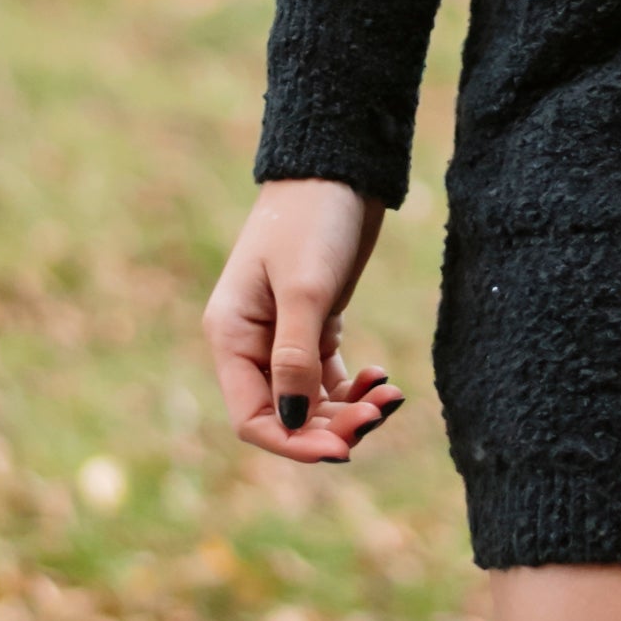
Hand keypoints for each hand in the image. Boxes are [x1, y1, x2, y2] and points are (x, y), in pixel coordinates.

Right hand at [202, 177, 400, 470]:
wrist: (337, 171)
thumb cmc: (311, 221)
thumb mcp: (305, 289)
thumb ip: (295, 357)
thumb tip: (293, 421)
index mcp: (231, 336)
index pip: (252, 416)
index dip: (293, 443)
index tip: (341, 450)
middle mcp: (251, 343)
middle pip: (286, 415)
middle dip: (331, 427)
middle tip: (378, 416)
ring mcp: (282, 336)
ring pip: (312, 402)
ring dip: (349, 410)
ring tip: (390, 396)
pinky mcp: (314, 325)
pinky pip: (329, 379)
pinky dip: (355, 389)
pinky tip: (383, 379)